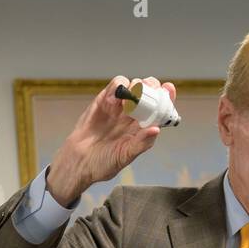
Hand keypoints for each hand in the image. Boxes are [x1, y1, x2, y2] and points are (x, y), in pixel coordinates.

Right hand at [47, 76, 176, 204]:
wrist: (79, 161)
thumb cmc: (104, 162)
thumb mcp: (125, 156)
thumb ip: (141, 143)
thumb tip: (156, 130)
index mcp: (143, 127)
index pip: (160, 108)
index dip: (166, 97)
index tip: (169, 89)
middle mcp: (134, 114)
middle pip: (148, 91)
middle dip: (152, 86)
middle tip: (149, 89)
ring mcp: (119, 106)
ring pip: (133, 84)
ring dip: (135, 86)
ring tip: (130, 99)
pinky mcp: (104, 100)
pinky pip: (115, 86)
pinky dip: (117, 88)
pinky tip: (114, 101)